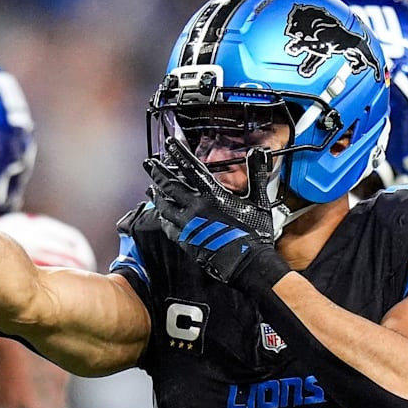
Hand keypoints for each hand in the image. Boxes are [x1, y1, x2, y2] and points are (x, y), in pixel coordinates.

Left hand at [144, 138, 289, 294]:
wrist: (248, 264)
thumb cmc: (256, 234)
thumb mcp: (259, 200)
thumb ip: (256, 174)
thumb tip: (259, 152)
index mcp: (213, 195)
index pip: (190, 168)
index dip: (178, 154)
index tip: (169, 143)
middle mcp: (196, 208)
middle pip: (170, 185)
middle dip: (158, 172)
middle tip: (148, 163)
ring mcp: (188, 225)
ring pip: (164, 206)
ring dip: (156, 195)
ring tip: (150, 188)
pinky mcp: (186, 241)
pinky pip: (168, 227)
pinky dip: (162, 218)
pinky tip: (160, 215)